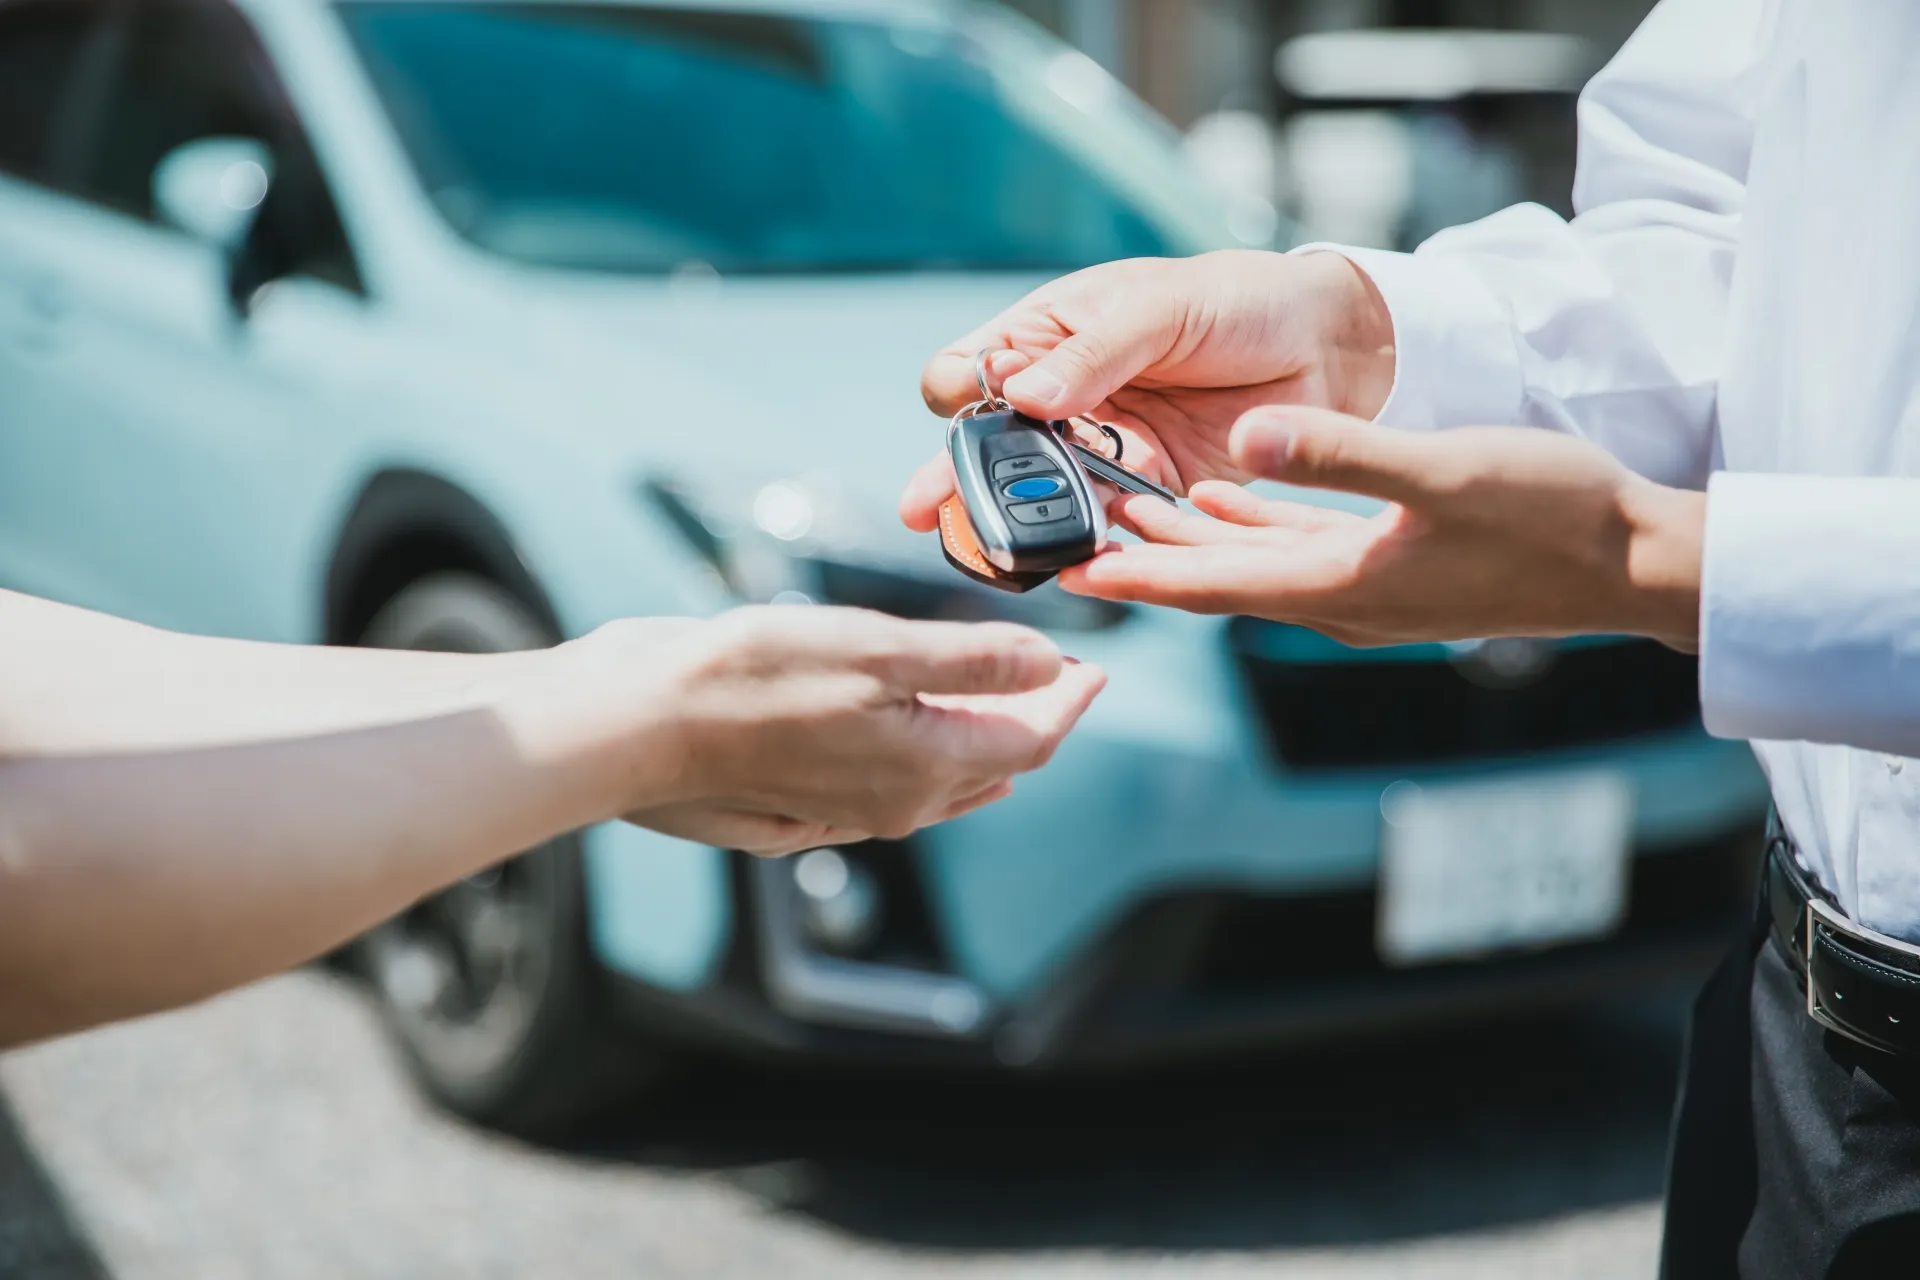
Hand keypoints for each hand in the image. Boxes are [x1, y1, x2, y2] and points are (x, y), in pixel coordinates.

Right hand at [556, 606, 1104, 844]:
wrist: (638, 725)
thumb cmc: (749, 678)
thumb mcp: (875, 650)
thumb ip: (970, 659)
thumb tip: (1048, 664)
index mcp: (926, 766)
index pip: (1030, 739)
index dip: (1068, 700)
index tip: (1095, 668)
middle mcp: (896, 802)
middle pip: (992, 765)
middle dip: (1034, 720)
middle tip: (1060, 681)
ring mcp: (847, 809)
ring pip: (943, 784)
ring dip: (981, 743)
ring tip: (1003, 710)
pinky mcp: (803, 802)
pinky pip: (891, 794)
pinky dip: (925, 764)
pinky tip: (917, 750)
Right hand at [900, 250, 1393, 530]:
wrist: (1327, 344)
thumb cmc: (1238, 299)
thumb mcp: (1158, 308)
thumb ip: (1094, 354)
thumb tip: (1023, 394)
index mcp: (1048, 334)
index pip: (969, 370)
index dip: (962, 394)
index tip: (973, 407)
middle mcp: (1063, 395)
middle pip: (990, 444)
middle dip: (959, 478)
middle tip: (928, 510)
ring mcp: (1101, 445)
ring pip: (1039, 490)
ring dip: (1016, 517)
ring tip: (993, 546)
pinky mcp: (1146, 488)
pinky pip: (1104, 521)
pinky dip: (1087, 539)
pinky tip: (1072, 556)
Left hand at [1057, 407, 1704, 650]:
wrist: (1635, 560)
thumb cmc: (1550, 514)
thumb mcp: (1440, 472)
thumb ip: (1339, 457)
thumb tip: (1243, 442)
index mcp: (1340, 587)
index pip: (1211, 586)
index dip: (1137, 579)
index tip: (1071, 574)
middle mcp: (1342, 601)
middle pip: (1217, 580)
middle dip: (1144, 559)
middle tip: (1073, 535)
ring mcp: (1369, 589)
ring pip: (1253, 565)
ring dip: (1192, 541)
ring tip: (1127, 512)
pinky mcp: (1395, 569)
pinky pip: (1298, 552)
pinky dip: (1254, 527)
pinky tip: (1228, 497)